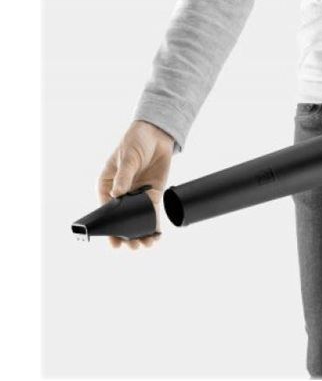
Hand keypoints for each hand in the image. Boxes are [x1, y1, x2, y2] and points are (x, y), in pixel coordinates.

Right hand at [97, 120, 173, 249]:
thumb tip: (117, 194)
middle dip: (126, 234)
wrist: (157, 135)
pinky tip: (156, 236)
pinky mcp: (153, 194)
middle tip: (131, 246)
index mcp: (107, 185)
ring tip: (144, 245)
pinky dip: (154, 224)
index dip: (109, 226)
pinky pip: (153, 212)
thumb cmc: (135, 142)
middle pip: (122, 218)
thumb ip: (124, 176)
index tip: (113, 241)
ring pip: (137, 218)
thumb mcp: (127, 157)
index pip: (106, 210)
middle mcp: (122, 194)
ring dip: (141, 232)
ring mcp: (137, 195)